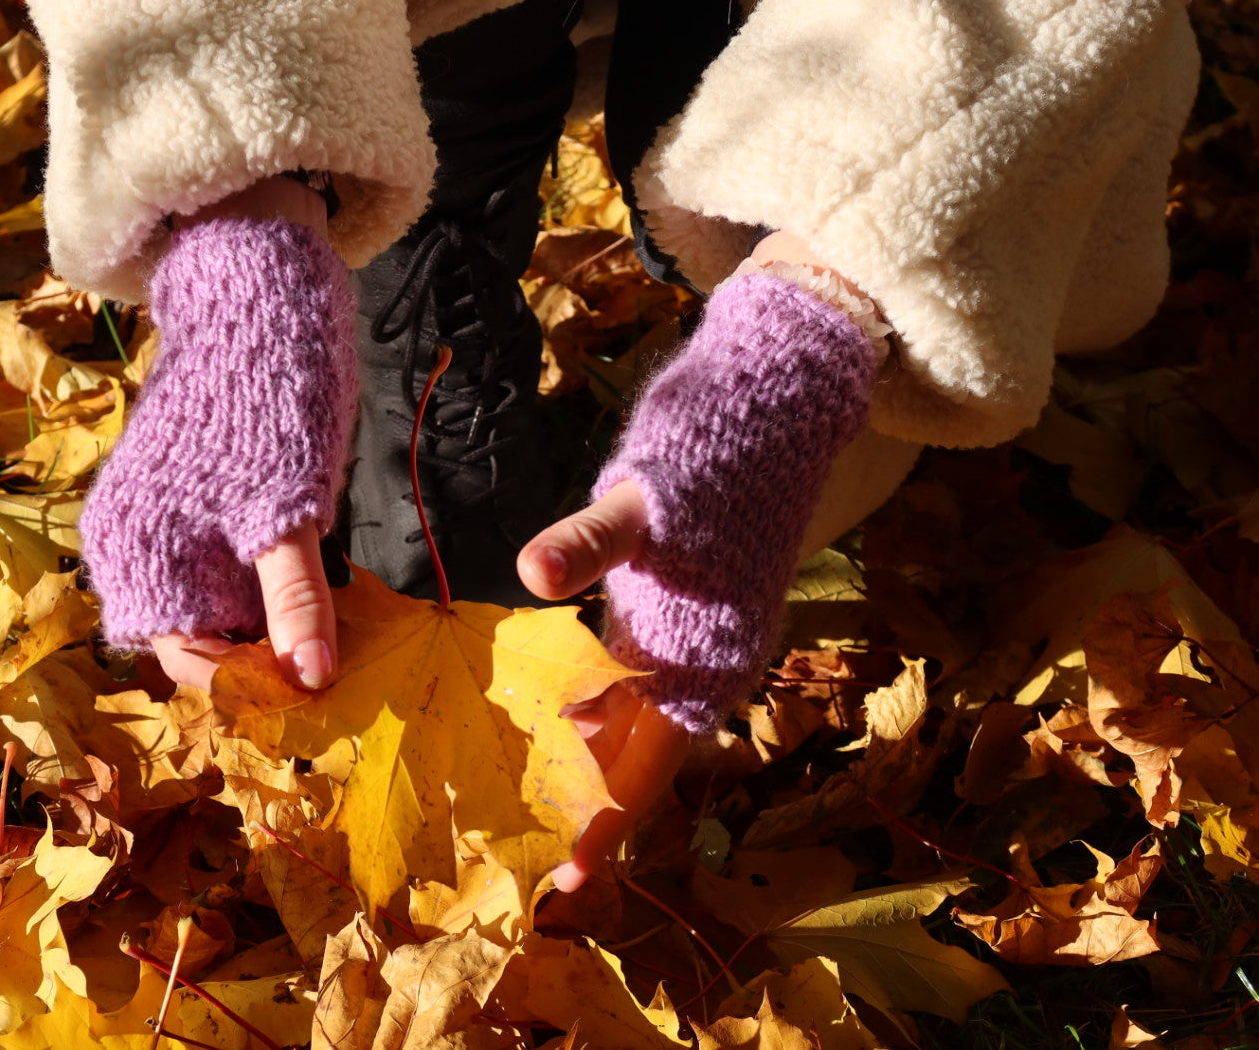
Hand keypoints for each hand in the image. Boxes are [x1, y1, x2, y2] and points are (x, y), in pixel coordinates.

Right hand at [80, 179, 354, 685]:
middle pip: (207, 634)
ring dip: (278, 619)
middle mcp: (137, 546)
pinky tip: (326, 579)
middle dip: (271, 653)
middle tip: (345, 660)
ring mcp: (168, 521)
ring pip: (225, 602)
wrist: (260, 294)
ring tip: (344, 623)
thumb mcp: (288, 512)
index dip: (254, 683)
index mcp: (137, 552)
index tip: (321, 691)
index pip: (190, 659)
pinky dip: (275, 579)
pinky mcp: (200, 499)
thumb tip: (311, 682)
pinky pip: (234, 564)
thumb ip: (295, 601)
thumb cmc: (267, 399)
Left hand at [517, 480, 692, 891]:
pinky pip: (631, 682)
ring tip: (521, 786)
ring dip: (584, 753)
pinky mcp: (678, 615)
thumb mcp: (641, 502)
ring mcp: (692, 644)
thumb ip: (589, 542)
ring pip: (632, 722)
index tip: (565, 877)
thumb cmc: (708, 462)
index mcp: (700, 664)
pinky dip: (590, 702)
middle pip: (636, 758)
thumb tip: (533, 571)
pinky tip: (548, 704)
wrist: (769, 411)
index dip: (605, 825)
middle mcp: (702, 669)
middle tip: (520, 838)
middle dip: (584, 800)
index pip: (646, 768)